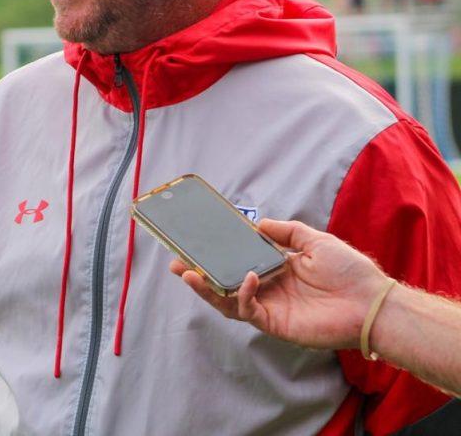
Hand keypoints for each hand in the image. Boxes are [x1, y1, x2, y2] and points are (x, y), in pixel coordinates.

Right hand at [170, 218, 390, 350]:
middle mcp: (268, 289)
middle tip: (176, 262)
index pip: (237, 261)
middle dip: (198, 274)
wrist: (371, 302)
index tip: (196, 242)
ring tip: (188, 273)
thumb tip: (257, 224)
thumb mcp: (314, 240)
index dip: (216, 254)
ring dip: (206, 288)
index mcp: (276, 269)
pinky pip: (247, 311)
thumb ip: (285, 231)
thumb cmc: (349, 271)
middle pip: (224, 283)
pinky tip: (247, 278)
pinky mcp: (275, 324)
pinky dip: (242, 294)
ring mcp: (269, 307)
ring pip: (227, 300)